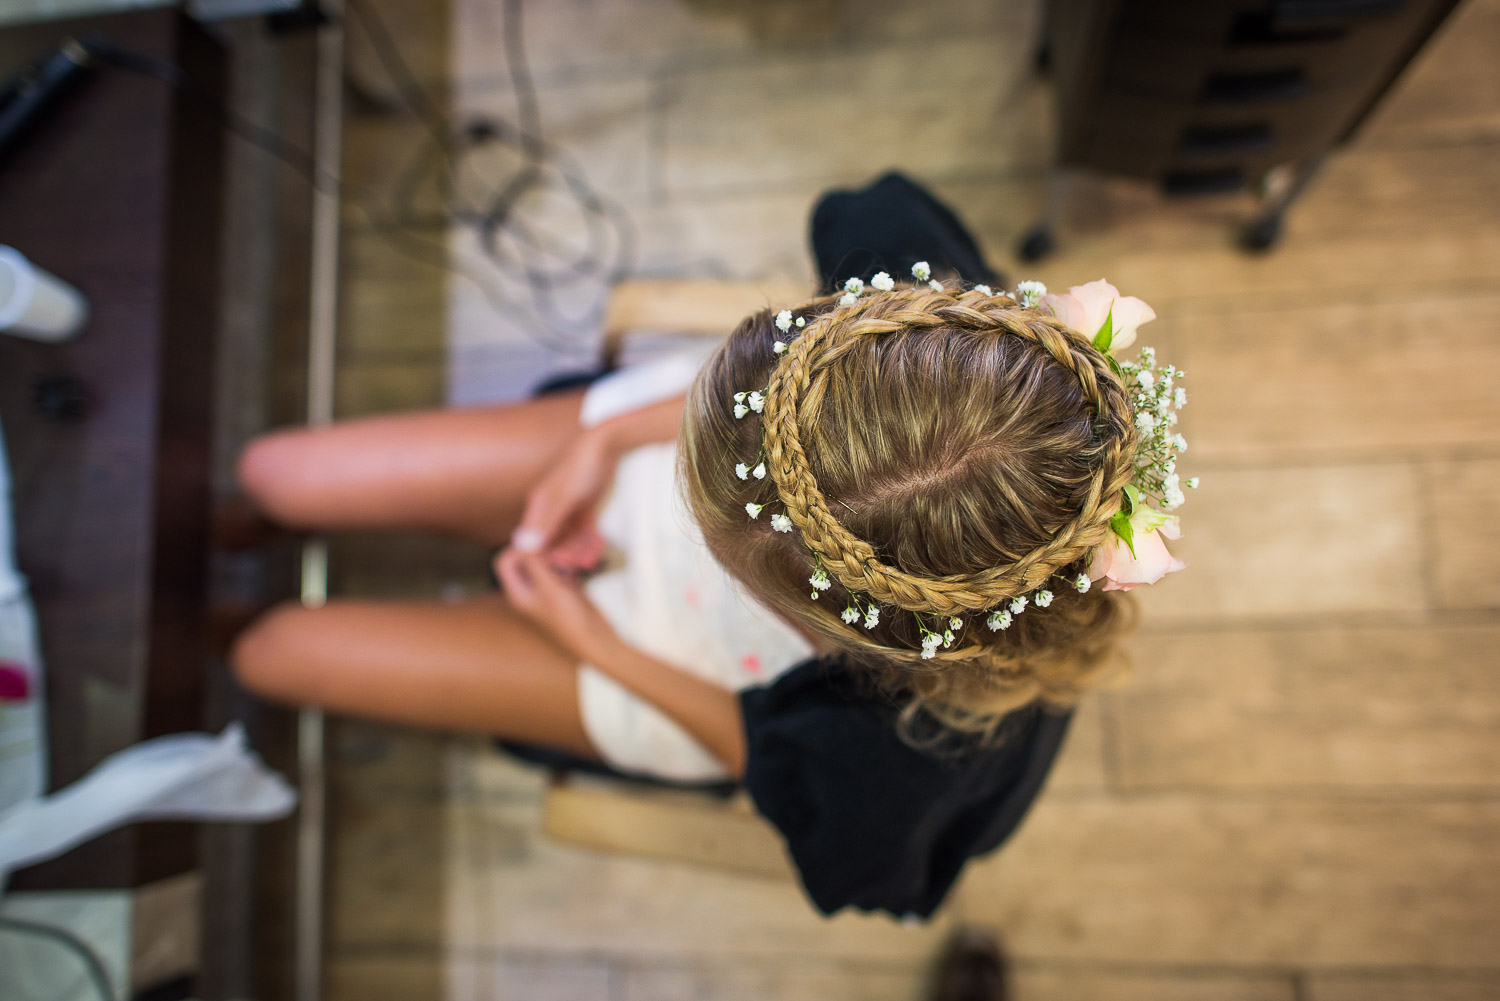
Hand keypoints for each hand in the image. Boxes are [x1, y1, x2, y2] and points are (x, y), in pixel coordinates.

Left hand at [493, 547, 616, 660]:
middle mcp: (528, 590)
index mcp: (517, 593)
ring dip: (555, 553)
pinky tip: (578, 563)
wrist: (595, 637)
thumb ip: (535, 564)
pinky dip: (566, 560)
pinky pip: (558, 566)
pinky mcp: (562, 587)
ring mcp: (545, 588)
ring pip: (542, 560)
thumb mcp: (550, 588)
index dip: (517, 549)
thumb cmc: (570, 618)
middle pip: (523, 558)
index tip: (538, 544)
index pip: (503, 561)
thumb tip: (524, 538)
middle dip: (539, 548)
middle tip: (556, 544)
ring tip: (569, 556)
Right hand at [512, 428, 615, 571]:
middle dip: (567, 555)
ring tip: (594, 559)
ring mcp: (567, 507)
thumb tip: (525, 546)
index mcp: (539, 506)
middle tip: (584, 565)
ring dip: (580, 550)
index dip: (547, 556)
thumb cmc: (582, 467)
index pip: (535, 540)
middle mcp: (550, 509)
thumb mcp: (565, 497)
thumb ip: (547, 522)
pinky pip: (583, 529)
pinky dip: (589, 540)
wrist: (605, 444)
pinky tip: (598, 548)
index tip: (564, 567)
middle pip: (553, 540)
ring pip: (570, 537)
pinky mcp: (583, 506)